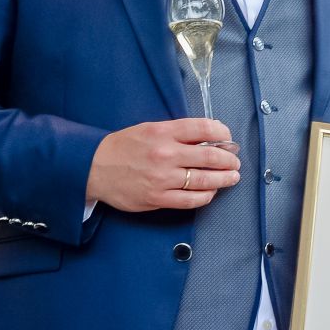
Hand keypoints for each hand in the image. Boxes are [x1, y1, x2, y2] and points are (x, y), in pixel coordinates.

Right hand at [87, 119, 240, 211]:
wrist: (94, 167)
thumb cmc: (124, 146)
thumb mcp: (151, 128)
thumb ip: (179, 132)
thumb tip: (210, 135)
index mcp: (164, 132)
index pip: (204, 129)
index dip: (223, 134)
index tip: (228, 138)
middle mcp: (165, 154)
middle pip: (210, 156)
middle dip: (229, 160)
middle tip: (235, 162)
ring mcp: (162, 178)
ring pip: (204, 180)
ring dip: (224, 179)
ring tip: (232, 177)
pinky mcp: (157, 199)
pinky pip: (190, 200)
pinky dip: (206, 196)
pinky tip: (211, 192)